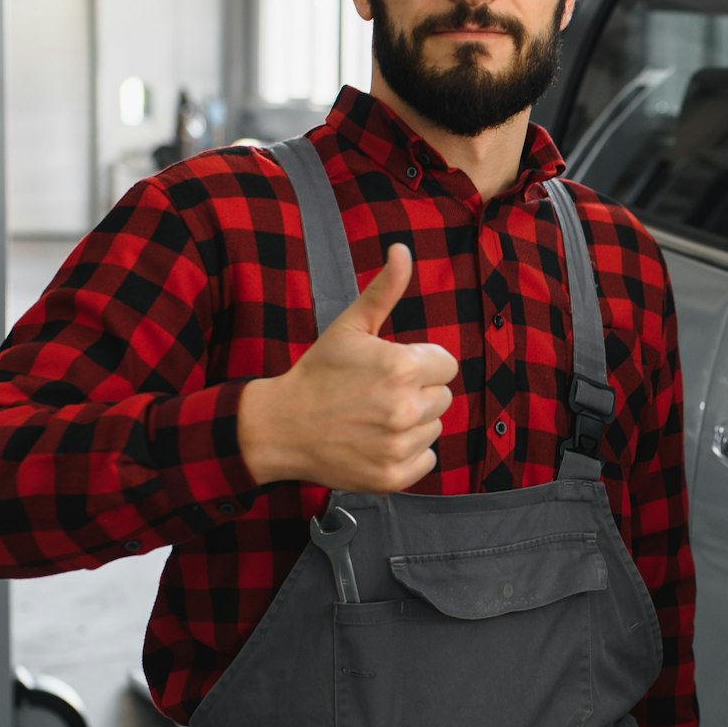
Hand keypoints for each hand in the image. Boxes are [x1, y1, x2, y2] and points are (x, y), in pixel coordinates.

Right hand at [238, 243, 459, 491]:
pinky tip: (376, 442)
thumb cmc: (318, 373)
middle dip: (418, 393)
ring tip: (374, 418)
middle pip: (443, 397)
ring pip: (435, 428)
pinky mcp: (394, 476)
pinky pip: (426, 460)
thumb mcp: (350, 326)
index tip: (390, 369)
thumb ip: (384, 290)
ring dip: (413, 423)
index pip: (447, 365)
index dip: (421, 364)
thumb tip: (402, 249)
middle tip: (378, 394)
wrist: (280, 427)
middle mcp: (406, 408)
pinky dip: (407, 454)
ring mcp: (400, 445)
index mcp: (403, 367)